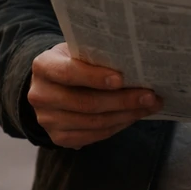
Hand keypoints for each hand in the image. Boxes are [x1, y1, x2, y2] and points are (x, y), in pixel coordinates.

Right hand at [28, 43, 162, 148]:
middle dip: (122, 100)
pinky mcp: (58, 138)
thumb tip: (134, 65)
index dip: (95, 77)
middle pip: (85, 103)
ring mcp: (47, 120)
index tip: (121, 79)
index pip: (69, 73)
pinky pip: (93, 136)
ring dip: (125, 115)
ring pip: (93, 122)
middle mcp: (40, 95)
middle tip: (150, 96)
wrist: (50, 85)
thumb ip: (95, 57)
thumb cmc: (71, 62)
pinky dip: (116, 127)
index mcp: (43, 66)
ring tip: (149, 106)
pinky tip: (132, 117)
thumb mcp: (76, 51)